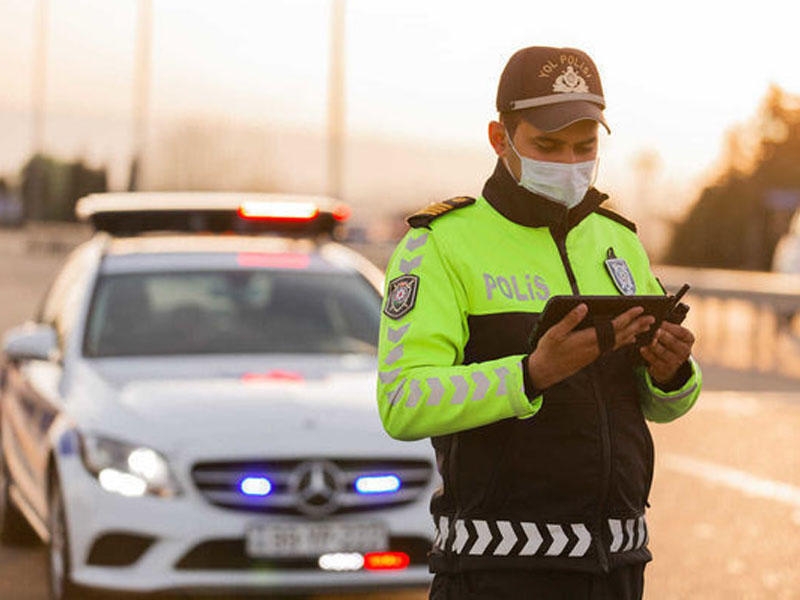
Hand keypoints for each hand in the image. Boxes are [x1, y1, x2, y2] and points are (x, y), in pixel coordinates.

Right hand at [527, 304, 654, 389]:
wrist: (544, 372)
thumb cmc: (548, 351)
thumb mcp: (554, 333)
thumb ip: (569, 320)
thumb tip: (583, 306)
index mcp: (587, 339)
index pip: (613, 327)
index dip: (627, 317)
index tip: (639, 309)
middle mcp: (595, 347)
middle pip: (621, 335)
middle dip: (637, 325)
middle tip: (652, 318)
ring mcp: (595, 353)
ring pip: (619, 342)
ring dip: (633, 333)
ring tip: (646, 328)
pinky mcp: (592, 356)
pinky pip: (613, 347)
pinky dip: (624, 341)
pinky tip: (628, 339)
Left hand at [639, 321, 694, 384]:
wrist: (668, 363)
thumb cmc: (668, 342)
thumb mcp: (672, 334)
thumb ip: (666, 327)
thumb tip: (655, 318)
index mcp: (688, 339)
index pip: (681, 332)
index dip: (670, 327)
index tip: (660, 322)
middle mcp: (684, 351)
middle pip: (673, 342)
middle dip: (662, 336)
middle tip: (654, 331)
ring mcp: (676, 362)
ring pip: (664, 352)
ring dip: (654, 345)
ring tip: (647, 339)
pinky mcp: (665, 370)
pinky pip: (655, 361)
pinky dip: (648, 354)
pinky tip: (642, 348)